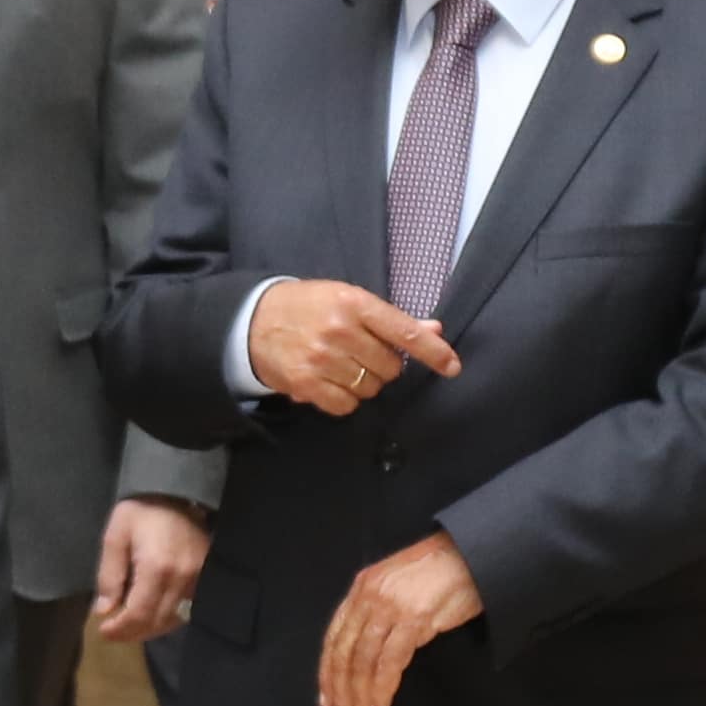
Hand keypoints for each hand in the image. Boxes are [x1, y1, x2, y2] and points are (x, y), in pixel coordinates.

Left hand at [92, 496, 213, 643]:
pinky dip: (167, 619)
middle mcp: (182, 578)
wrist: (175, 494)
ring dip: (149, 629)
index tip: (103, 630)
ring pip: (174, 620)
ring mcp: (197, 579)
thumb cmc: (140, 512)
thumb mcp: (114, 538)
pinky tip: (151, 616)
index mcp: (157, 568)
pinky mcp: (205, 577)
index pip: (139, 613)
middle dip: (132, 632)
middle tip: (113, 632)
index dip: (120, 628)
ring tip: (129, 627)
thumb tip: (104, 610)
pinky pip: (188, 609)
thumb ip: (109, 576)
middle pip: (157, 621)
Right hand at [245, 279, 459, 415]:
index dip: (432, 351)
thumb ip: (392, 320)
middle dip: (382, 366)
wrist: (253, 321)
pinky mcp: (306, 384)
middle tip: (360, 353)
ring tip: (341, 365)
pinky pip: (346, 405)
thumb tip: (435, 332)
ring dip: (363, 383)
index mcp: (354, 303)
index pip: (403, 331)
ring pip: (370, 388)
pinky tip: (329, 382)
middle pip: (389, 368)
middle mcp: (339, 330)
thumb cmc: (309, 307)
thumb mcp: (348, 300)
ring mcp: (322, 359)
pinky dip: (344, 398)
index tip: (452, 366)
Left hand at [317, 532, 484, 705]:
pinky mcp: (413, 620)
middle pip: (345, 654)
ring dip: (361, 699)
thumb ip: (381, 613)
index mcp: (362, 587)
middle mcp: (369, 597)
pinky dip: (381, 691)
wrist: (474, 554)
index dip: (328, 672)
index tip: (328, 700)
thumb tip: (372, 653)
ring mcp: (389, 608)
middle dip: (342, 694)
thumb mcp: (399, 586)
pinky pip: (389, 664)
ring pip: (363, 663)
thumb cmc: (443, 571)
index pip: (335, 637)